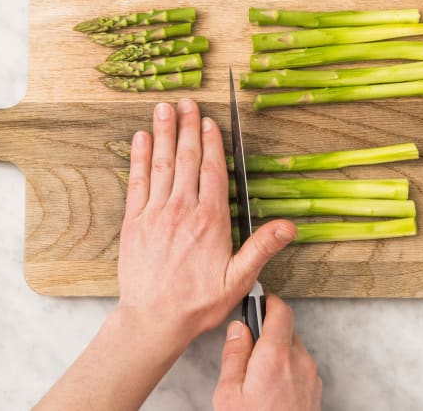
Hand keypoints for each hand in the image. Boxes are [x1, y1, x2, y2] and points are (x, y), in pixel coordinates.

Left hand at [116, 99, 296, 342]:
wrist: (154, 319)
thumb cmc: (197, 302)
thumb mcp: (239, 280)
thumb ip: (261, 248)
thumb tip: (288, 226)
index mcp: (210, 220)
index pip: (212, 171)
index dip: (210, 143)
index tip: (208, 121)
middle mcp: (182, 210)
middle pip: (185, 159)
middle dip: (186, 128)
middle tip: (186, 102)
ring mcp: (155, 213)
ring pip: (161, 164)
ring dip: (162, 133)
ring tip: (164, 108)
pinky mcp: (134, 222)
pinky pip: (137, 182)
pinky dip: (138, 158)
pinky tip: (140, 139)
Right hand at [213, 295, 322, 410]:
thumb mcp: (229, 393)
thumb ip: (233, 355)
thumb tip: (237, 329)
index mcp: (276, 356)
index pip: (280, 310)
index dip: (267, 302)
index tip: (256, 302)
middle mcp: (300, 361)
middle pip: (286, 329)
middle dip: (267, 333)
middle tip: (248, 350)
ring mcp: (311, 376)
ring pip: (293, 349)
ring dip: (277, 353)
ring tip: (258, 377)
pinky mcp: (316, 390)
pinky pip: (300, 367)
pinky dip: (287, 369)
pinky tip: (271, 388)